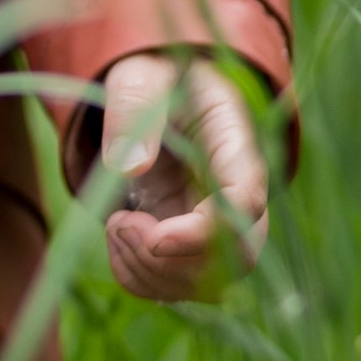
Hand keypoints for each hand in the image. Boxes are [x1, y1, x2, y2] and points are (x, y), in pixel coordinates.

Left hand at [93, 52, 267, 300]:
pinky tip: (118, 234)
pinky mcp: (190, 244)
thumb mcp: (139, 75)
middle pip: (236, 258)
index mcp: (235, 144)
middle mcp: (237, 194)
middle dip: (173, 261)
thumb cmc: (156, 75)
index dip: (206, 233)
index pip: (245, 202)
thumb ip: (133, 109)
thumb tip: (128, 167)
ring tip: (115, 222)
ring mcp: (217, 225)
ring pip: (207, 283)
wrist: (162, 90)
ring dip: (149, 272)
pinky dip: (138, 276)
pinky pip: (175, 285)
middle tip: (120, 222)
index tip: (154, 236)